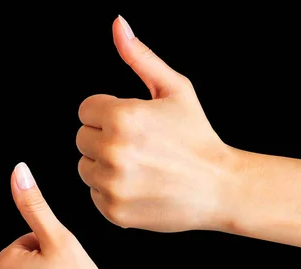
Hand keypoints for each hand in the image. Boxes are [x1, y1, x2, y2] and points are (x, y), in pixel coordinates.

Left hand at [76, 16, 242, 231]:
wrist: (219, 187)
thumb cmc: (197, 135)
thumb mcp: (175, 89)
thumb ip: (141, 58)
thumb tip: (117, 24)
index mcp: (122, 116)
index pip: (85, 110)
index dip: (108, 113)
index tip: (133, 123)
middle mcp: (112, 151)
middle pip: (82, 139)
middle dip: (104, 138)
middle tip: (138, 146)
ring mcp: (112, 185)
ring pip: (85, 168)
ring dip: (104, 165)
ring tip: (139, 167)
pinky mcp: (113, 211)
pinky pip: (94, 194)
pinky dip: (111, 191)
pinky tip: (139, 187)